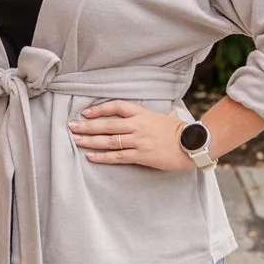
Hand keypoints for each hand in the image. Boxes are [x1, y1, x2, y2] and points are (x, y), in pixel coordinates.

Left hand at [69, 100, 190, 171]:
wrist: (192, 144)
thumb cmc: (179, 130)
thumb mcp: (164, 115)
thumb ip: (149, 114)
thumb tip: (146, 110)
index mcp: (142, 113)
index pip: (116, 106)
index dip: (99, 109)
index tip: (85, 112)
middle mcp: (137, 126)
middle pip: (107, 125)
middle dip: (87, 126)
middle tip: (71, 126)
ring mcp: (138, 141)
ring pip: (109, 141)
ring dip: (90, 140)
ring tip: (76, 140)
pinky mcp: (141, 156)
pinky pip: (117, 156)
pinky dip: (102, 157)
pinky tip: (91, 156)